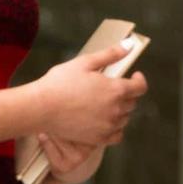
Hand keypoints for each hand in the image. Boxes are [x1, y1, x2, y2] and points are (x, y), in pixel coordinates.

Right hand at [30, 48, 147, 152]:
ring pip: (125, 119)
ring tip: (106, 104)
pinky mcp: (98, 138)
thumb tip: (129, 45)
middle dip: (127, 94)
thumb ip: (110, 54)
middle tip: (112, 89)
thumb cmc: (61, 82)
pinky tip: (106, 122)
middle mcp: (116, 110)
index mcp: (115, 90)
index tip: (134, 76)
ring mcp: (108, 126)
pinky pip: (116, 135)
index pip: (140, 87)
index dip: (139, 80)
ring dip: (120, 111)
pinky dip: (115, 128)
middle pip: (132, 103)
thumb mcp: (85, 63)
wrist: (42, 108)